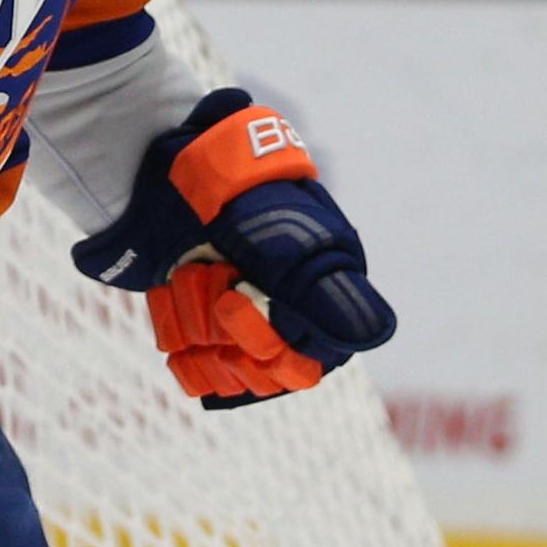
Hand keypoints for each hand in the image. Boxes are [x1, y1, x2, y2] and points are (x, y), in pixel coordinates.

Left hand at [67, 88, 395, 407]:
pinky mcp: (207, 333)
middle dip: (222, 323)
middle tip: (211, 272)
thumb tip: (375, 333)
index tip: (232, 300)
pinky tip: (170, 290)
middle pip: (257, 373)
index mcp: (320, 304)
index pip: (298, 367)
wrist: (179, 173)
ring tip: (189, 271)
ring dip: (192, 318)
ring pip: (221, 371)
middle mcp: (287, 324)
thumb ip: (330, 293)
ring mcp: (244, 331)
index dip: (262, 341)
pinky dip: (173, 328)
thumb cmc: (243, 201)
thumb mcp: (289, 242)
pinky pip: (192, 368)